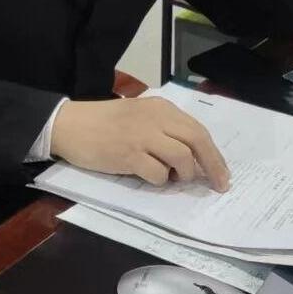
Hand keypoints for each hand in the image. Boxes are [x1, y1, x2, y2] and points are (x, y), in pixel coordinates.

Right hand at [50, 97, 231, 189]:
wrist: (70, 124)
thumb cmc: (104, 122)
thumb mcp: (140, 116)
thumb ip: (164, 130)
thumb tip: (192, 159)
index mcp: (161, 108)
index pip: (198, 130)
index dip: (214, 154)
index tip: (222, 173)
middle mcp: (156, 118)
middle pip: (197, 142)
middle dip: (213, 166)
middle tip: (219, 185)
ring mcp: (143, 136)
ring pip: (182, 157)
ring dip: (184, 174)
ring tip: (174, 179)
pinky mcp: (129, 154)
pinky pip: (157, 173)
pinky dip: (160, 180)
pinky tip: (151, 178)